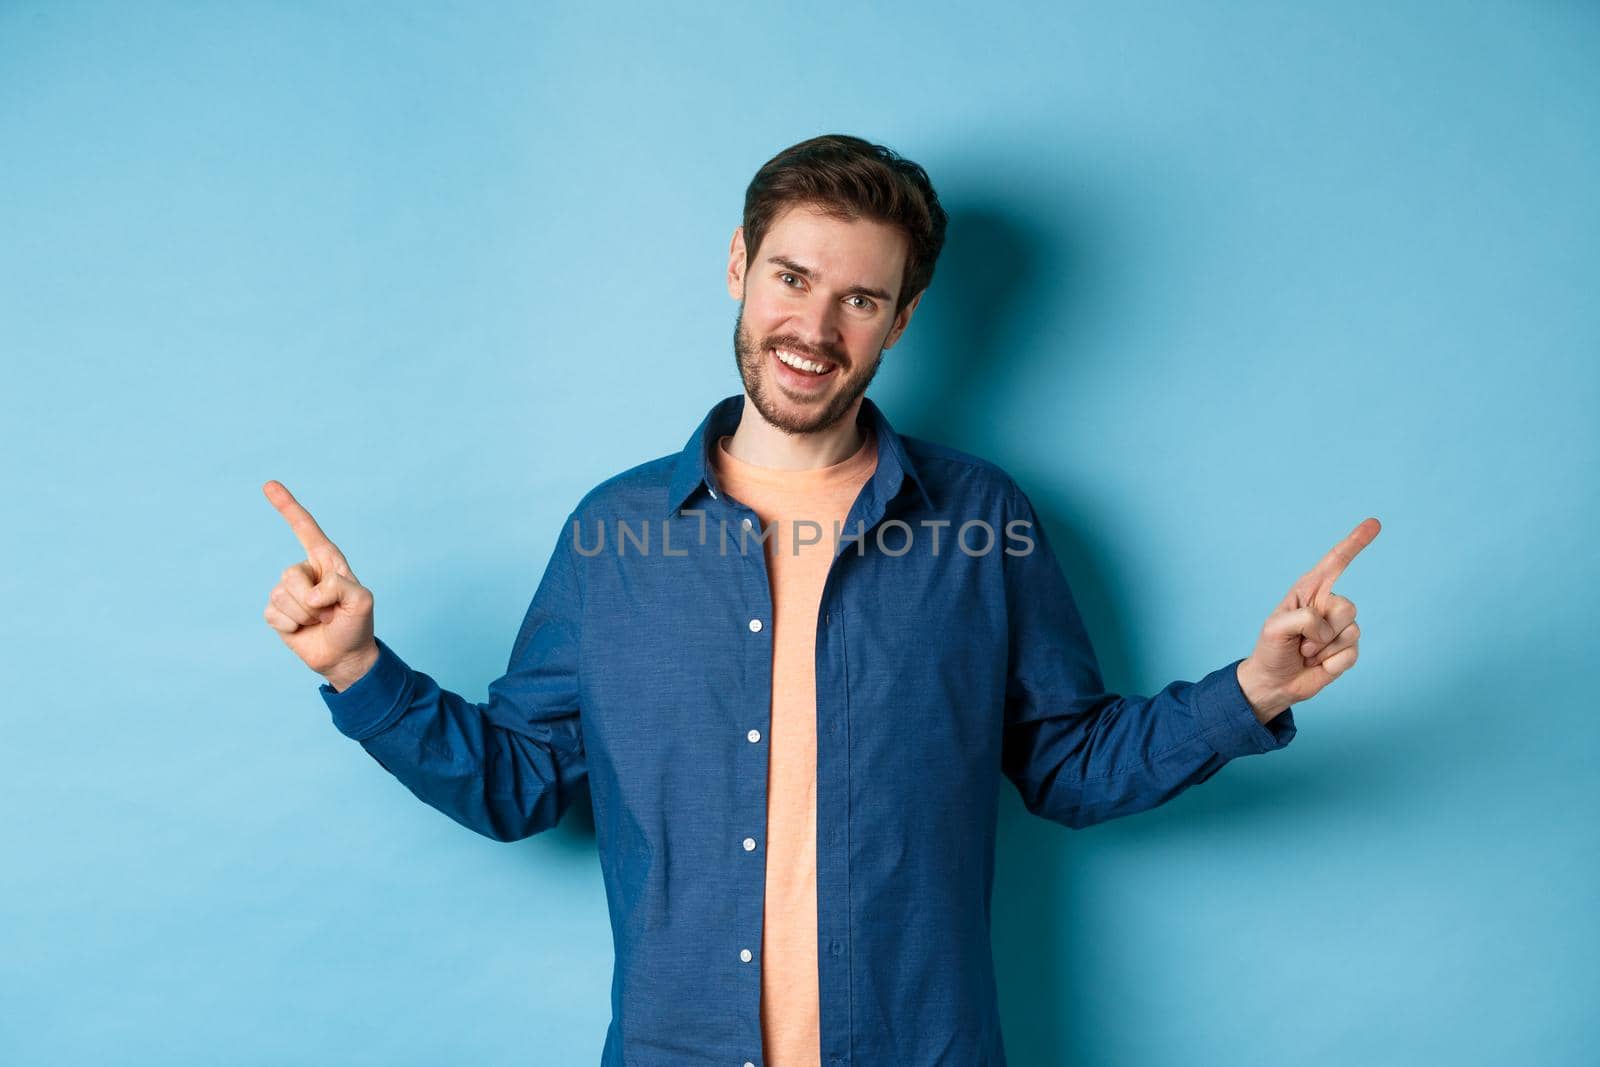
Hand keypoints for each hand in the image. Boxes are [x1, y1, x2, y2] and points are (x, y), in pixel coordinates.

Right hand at [261, 480, 377, 690]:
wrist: (345, 656)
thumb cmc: (357, 625)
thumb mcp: (362, 601)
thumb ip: (342, 587)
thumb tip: (312, 592)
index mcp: (327, 561)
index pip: (305, 529)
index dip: (287, 506)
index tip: (268, 485)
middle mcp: (305, 572)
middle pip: (290, 574)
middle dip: (312, 600)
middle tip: (330, 613)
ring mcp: (288, 592)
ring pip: (282, 596)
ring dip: (305, 616)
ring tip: (320, 622)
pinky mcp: (276, 613)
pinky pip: (273, 614)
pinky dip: (292, 627)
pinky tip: (304, 631)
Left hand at [1237, 517, 1380, 721]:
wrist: (1274, 682)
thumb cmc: (1270, 649)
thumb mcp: (1274, 628)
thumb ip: (1302, 619)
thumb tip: (1327, 626)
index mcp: (1308, 592)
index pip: (1336, 563)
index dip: (1355, 543)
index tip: (1374, 523)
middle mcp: (1327, 606)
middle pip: (1347, 607)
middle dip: (1322, 630)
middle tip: (1300, 642)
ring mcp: (1339, 628)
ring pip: (1351, 631)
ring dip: (1323, 649)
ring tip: (1306, 653)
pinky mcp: (1347, 650)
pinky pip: (1351, 654)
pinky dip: (1331, 664)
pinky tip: (1318, 665)